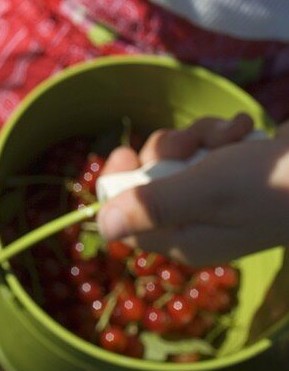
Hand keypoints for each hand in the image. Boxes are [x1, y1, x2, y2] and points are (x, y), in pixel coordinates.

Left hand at [97, 115, 288, 264]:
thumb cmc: (268, 183)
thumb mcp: (205, 191)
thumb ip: (154, 207)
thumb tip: (102, 228)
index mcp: (184, 241)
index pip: (127, 218)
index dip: (120, 182)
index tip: (127, 152)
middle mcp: (194, 221)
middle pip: (151, 177)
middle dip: (171, 149)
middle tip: (194, 145)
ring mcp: (214, 195)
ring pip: (179, 153)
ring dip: (201, 135)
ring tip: (231, 135)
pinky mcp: (231, 171)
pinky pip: (205, 144)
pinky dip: (222, 132)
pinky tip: (244, 130)